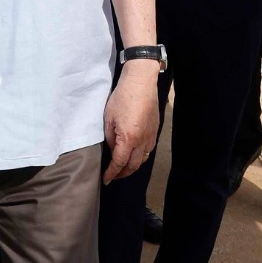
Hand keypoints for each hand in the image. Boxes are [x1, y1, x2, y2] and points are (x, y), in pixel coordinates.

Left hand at [101, 63, 160, 182]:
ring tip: (123, 168)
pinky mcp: (155, 131)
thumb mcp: (108, 119)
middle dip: (122, 174)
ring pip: (142, 160)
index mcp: (129, 139)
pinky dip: (140, 157)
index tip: (105, 179)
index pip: (119, 163)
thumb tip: (112, 149)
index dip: (111, 173)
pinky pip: (148, 150)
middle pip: (133, 166)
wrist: (141, 82)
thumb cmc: (122, 98)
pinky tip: (134, 154)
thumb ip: (110, 138)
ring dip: (132, 167)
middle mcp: (142, 141)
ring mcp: (151, 136)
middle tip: (113, 176)